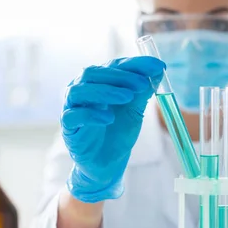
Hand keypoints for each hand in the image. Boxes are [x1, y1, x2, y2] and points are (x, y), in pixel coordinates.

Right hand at [61, 56, 164, 202]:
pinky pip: (73, 116)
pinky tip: (109, 118)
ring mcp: (72, 108)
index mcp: (97, 82)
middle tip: (142, 84)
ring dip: (105, 91)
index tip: (157, 66)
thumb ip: (143, 89)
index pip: (113, 66)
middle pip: (93, 73)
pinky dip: (91, 115)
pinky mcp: (69, 128)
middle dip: (120, 76)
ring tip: (128, 98)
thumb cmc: (118, 131)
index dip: (135, 64)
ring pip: (79, 91)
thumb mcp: (135, 108)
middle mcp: (81, 90)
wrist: (109, 162)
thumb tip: (159, 67)